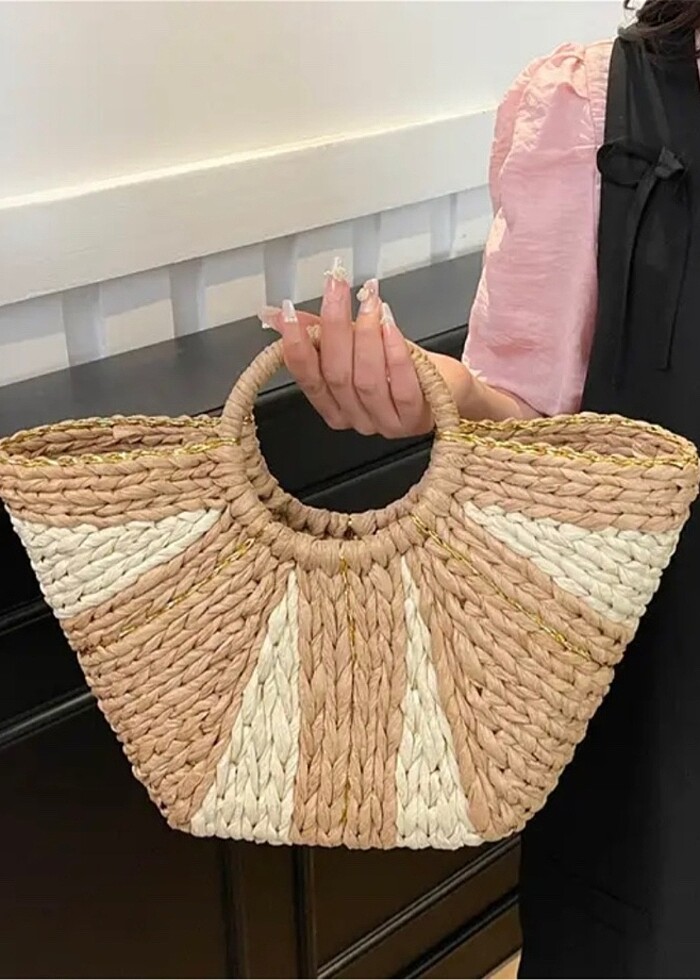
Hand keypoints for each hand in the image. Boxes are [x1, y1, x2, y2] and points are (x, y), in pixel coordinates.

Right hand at [258, 260, 461, 437]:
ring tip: (369, 303)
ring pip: (366, 380)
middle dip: (333, 327)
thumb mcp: (356, 345)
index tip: (290, 313)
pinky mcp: (415, 418)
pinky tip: (390, 326)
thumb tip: (276, 313)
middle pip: (336, 375)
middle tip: (336, 288)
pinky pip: (401, 387)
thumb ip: (317, 333)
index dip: (296, 347)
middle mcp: (356, 419)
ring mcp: (385, 423)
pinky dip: (394, 353)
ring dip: (366, 336)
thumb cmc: (401, 366)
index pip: (308, 379)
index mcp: (334, 407)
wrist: (447, 388)